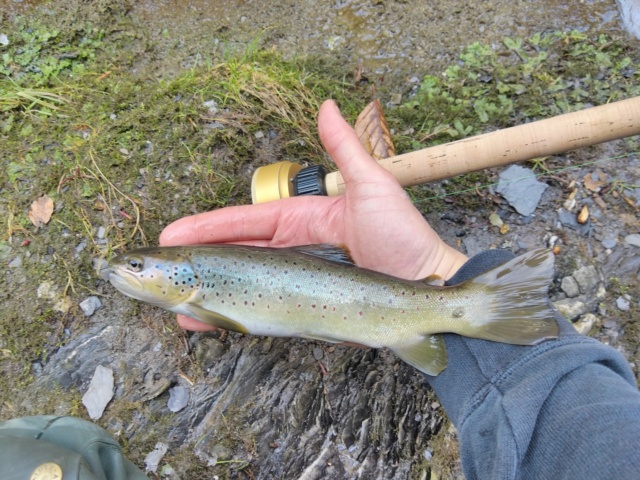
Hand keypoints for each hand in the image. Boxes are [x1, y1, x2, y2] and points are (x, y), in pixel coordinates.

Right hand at [159, 100, 467, 330]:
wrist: (427, 291)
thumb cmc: (404, 237)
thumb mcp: (374, 186)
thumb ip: (346, 149)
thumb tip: (328, 105)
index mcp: (304, 220)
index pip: (246, 222)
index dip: (208, 226)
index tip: (173, 232)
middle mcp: (295, 251)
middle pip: (236, 255)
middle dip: (197, 262)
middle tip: (158, 270)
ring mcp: (298, 283)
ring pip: (242, 286)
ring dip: (207, 295)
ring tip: (171, 305)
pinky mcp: (305, 311)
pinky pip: (261, 313)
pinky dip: (231, 319)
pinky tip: (202, 324)